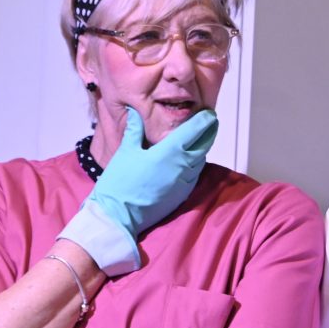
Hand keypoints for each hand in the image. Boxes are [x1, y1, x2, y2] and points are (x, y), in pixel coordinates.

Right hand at [59, 107, 217, 275]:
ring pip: (201, 160)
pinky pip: (195, 174)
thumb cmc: (120, 182)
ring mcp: (185, 182)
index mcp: (170, 151)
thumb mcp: (126, 151)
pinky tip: (189, 159)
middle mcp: (183, 166)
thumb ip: (135, 129)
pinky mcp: (183, 195)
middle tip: (210, 122)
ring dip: (203, 147)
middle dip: (209, 131)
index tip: (209, 113)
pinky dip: (196, 163)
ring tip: (200, 137)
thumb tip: (135, 111)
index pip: (196, 130)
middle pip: (205, 144)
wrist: (118, 215)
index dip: (205, 120)